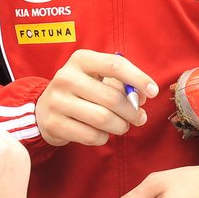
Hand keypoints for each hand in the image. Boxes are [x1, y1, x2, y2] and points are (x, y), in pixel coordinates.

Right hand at [36, 49, 156, 146]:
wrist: (44, 109)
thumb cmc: (81, 91)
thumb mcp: (96, 78)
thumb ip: (120, 83)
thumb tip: (142, 96)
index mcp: (80, 60)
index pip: (115, 65)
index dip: (138, 78)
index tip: (154, 91)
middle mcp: (66, 77)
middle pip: (112, 98)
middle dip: (132, 111)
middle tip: (140, 117)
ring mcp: (57, 101)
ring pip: (103, 119)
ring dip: (120, 126)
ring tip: (122, 126)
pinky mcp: (54, 123)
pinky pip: (91, 135)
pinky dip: (103, 137)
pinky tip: (102, 132)